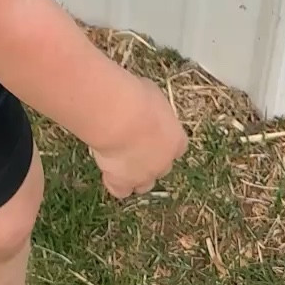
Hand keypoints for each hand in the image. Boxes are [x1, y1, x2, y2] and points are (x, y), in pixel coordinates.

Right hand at [90, 80, 186, 198]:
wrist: (121, 116)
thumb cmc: (137, 98)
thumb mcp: (151, 94)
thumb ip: (152, 107)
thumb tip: (144, 101)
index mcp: (176, 141)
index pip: (177, 147)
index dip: (164, 142)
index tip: (152, 133)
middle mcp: (164, 163)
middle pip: (162, 168)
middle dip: (150, 159)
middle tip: (133, 143)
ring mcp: (144, 175)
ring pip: (144, 185)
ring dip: (135, 175)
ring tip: (120, 159)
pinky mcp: (122, 182)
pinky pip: (120, 190)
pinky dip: (115, 183)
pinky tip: (107, 170)